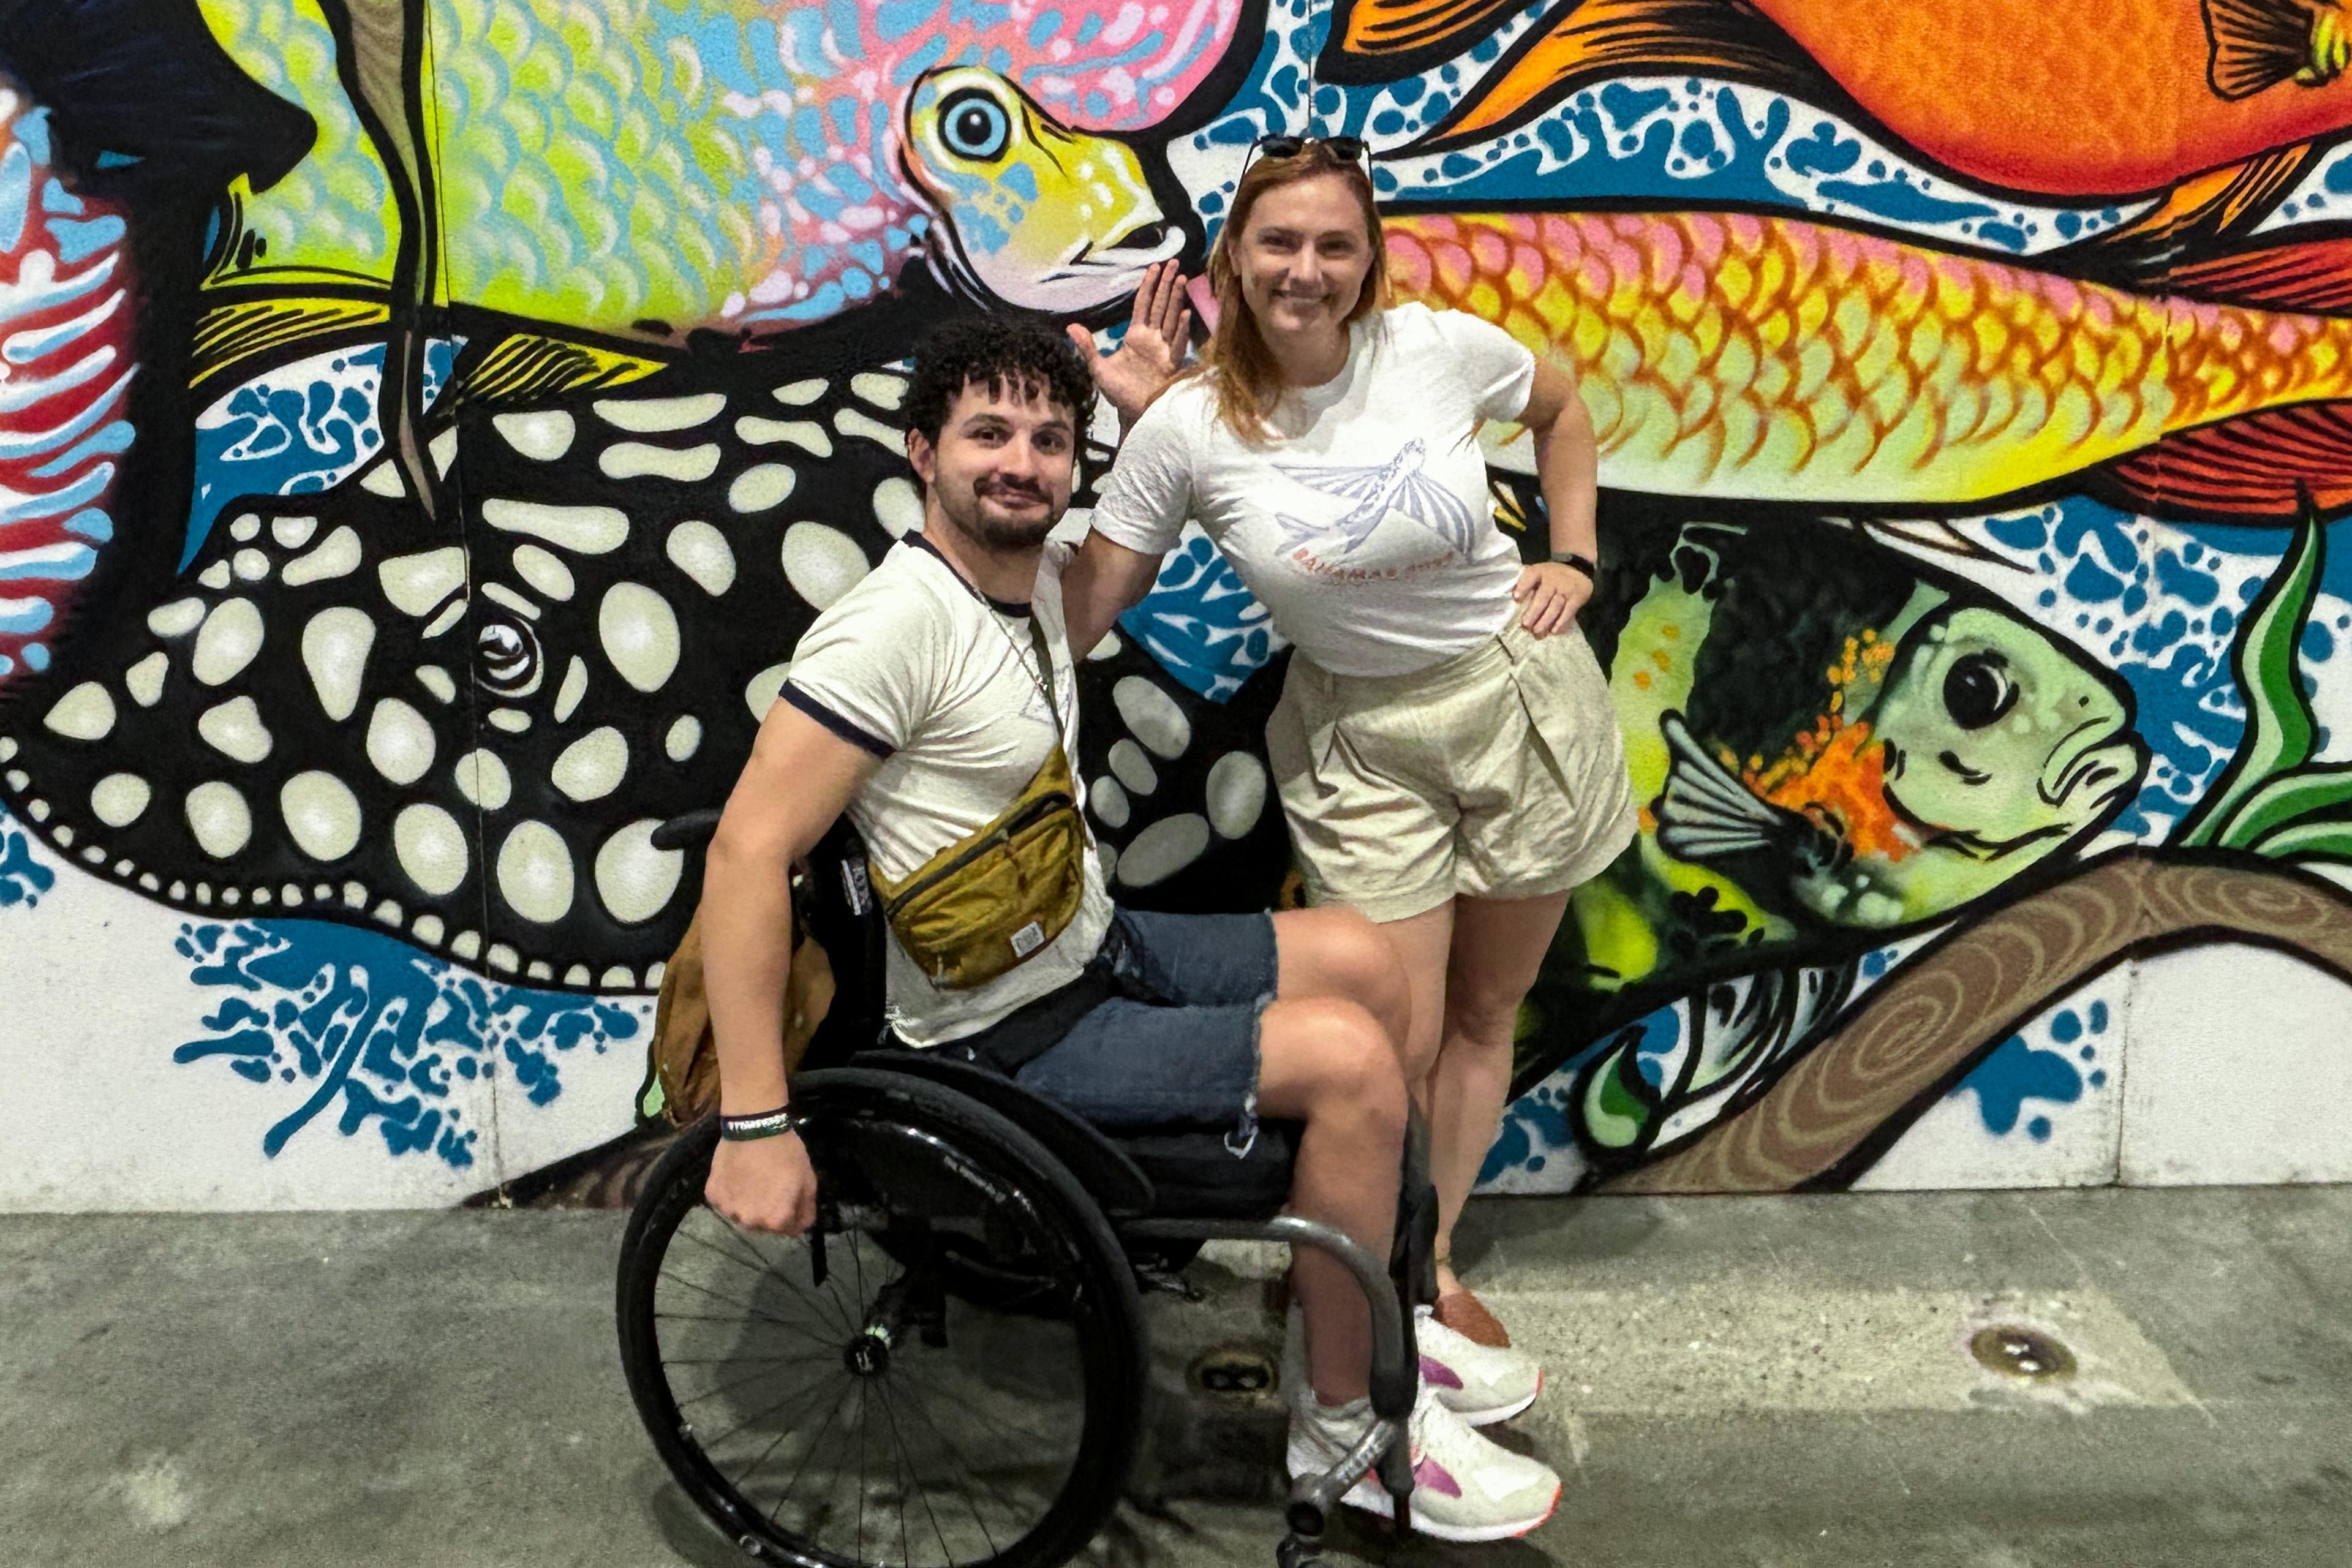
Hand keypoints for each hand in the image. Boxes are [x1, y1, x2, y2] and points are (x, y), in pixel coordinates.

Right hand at [705, 1130, 817, 1234]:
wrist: (755, 1127)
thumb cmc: (786, 1153)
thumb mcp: (808, 1181)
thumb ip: (806, 1210)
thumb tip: (801, 1230)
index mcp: (776, 1220)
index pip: (789, 1230)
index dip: (792, 1213)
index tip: (790, 1196)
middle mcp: (750, 1222)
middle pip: (764, 1224)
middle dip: (769, 1211)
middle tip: (770, 1186)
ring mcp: (728, 1210)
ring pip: (742, 1214)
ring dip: (748, 1204)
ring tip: (753, 1181)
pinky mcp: (713, 1196)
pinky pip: (724, 1201)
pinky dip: (731, 1193)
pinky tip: (737, 1176)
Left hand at [1066, 259, 1191, 425]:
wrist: (1133, 413)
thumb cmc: (1119, 392)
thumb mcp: (1098, 368)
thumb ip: (1087, 347)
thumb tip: (1070, 326)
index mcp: (1136, 336)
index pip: (1143, 304)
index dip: (1148, 285)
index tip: (1155, 266)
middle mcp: (1152, 339)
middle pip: (1160, 305)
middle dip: (1167, 283)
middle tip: (1175, 261)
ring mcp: (1163, 349)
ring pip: (1170, 318)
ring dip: (1176, 299)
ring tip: (1181, 279)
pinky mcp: (1170, 363)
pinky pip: (1176, 343)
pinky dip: (1180, 330)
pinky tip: (1184, 314)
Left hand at [1511, 561, 1591, 636]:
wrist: (1579, 570)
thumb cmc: (1551, 576)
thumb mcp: (1539, 572)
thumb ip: (1526, 581)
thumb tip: (1508, 593)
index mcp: (1541, 571)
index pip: (1531, 575)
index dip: (1523, 586)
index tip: (1515, 598)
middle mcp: (1554, 579)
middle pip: (1543, 596)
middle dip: (1533, 612)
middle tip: (1525, 624)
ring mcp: (1566, 588)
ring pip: (1555, 606)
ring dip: (1545, 619)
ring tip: (1536, 630)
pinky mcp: (1577, 597)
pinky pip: (1569, 611)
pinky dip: (1561, 621)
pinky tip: (1553, 631)